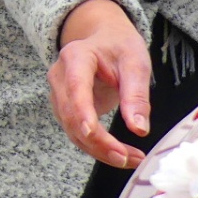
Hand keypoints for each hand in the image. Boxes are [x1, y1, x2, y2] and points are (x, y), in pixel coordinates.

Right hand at [49, 0, 151, 167]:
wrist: (104, 39)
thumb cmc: (119, 46)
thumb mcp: (135, 62)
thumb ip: (136, 94)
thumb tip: (138, 129)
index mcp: (75, 57)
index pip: (75, 87)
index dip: (82, 111)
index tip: (92, 132)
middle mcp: (60, 77)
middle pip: (73, 116)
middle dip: (99, 141)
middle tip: (128, 157)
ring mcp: (59, 95)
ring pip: (73, 131)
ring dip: (100, 150)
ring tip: (131, 159)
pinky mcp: (65, 110)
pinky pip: (78, 134)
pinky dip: (98, 147)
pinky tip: (121, 154)